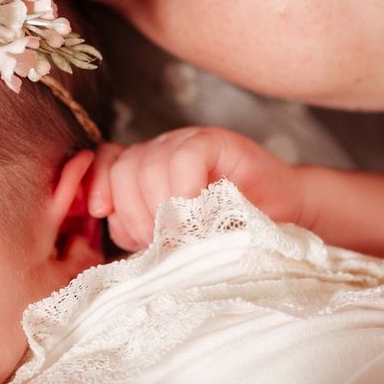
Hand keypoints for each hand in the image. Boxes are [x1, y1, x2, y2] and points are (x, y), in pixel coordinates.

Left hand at [87, 128, 306, 250]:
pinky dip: (185, 187)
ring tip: (180, 234)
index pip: (105, 165)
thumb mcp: (174, 239)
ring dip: (160, 207)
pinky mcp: (217, 141)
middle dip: (133, 212)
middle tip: (158, 242)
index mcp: (145, 170)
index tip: (101, 212)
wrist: (285, 219)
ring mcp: (188, 142)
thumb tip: (112, 237)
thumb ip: (143, 233)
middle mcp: (161, 150)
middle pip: (123, 169)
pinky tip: (198, 210)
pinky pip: (184, 156)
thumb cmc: (229, 234)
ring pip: (149, 164)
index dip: (98, 186)